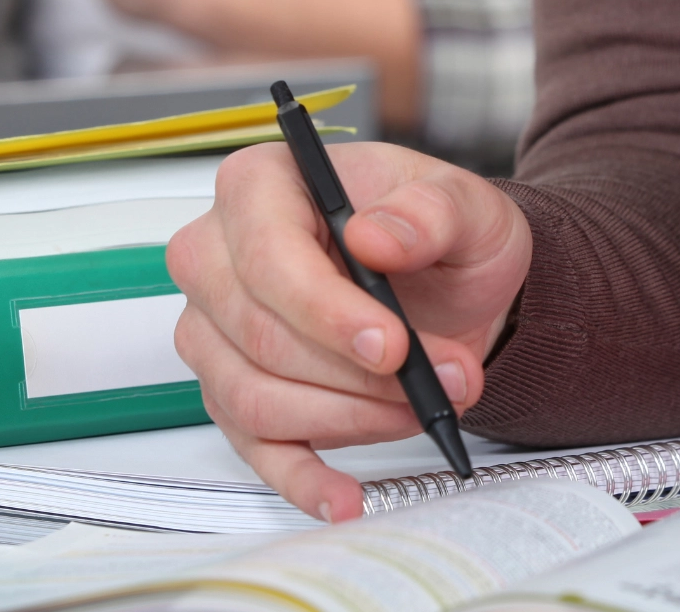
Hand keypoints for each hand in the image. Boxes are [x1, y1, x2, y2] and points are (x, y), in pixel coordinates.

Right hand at [167, 141, 531, 522]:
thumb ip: (429, 210)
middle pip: (259, 335)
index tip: (394, 344)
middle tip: (441, 380)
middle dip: (358, 374)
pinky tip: (344, 494)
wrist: (448, 279)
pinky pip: (252, 446)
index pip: (268, 256)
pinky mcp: (232, 389)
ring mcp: (215, 328)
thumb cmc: (436, 230)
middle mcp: (218, 254)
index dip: (327, 311)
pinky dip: (301, 477)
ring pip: (255, 397)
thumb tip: (376, 237)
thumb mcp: (463, 203)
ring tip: (423, 406)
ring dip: (349, 417)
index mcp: (261, 185)